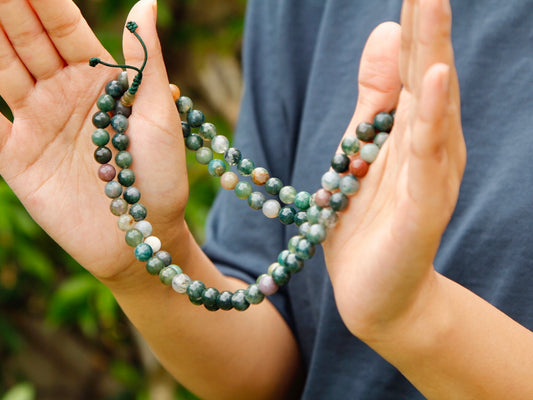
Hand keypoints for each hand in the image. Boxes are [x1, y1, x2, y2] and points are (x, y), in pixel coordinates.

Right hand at [0, 0, 187, 281]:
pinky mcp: (17, 159)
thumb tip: (148, 2)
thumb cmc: (161, 175)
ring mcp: (37, 125)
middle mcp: (63, 96)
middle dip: (7, 8)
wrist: (142, 236)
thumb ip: (145, 61)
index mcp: (99, 83)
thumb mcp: (160, 114)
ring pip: (0, 69)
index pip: (61, 27)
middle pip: (24, 40)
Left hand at [323, 0, 464, 339]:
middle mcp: (429, 143)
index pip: (411, 62)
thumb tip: (387, 31)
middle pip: (426, 72)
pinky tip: (436, 81)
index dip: (412, 17)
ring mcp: (430, 174)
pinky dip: (434, 118)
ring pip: (432, 104)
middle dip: (426, 20)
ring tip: (432, 1)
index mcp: (410, 127)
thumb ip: (376, 97)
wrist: (377, 292)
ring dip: (433, 52)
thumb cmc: (369, 222)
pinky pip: (428, 157)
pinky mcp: (424, 207)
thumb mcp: (361, 149)